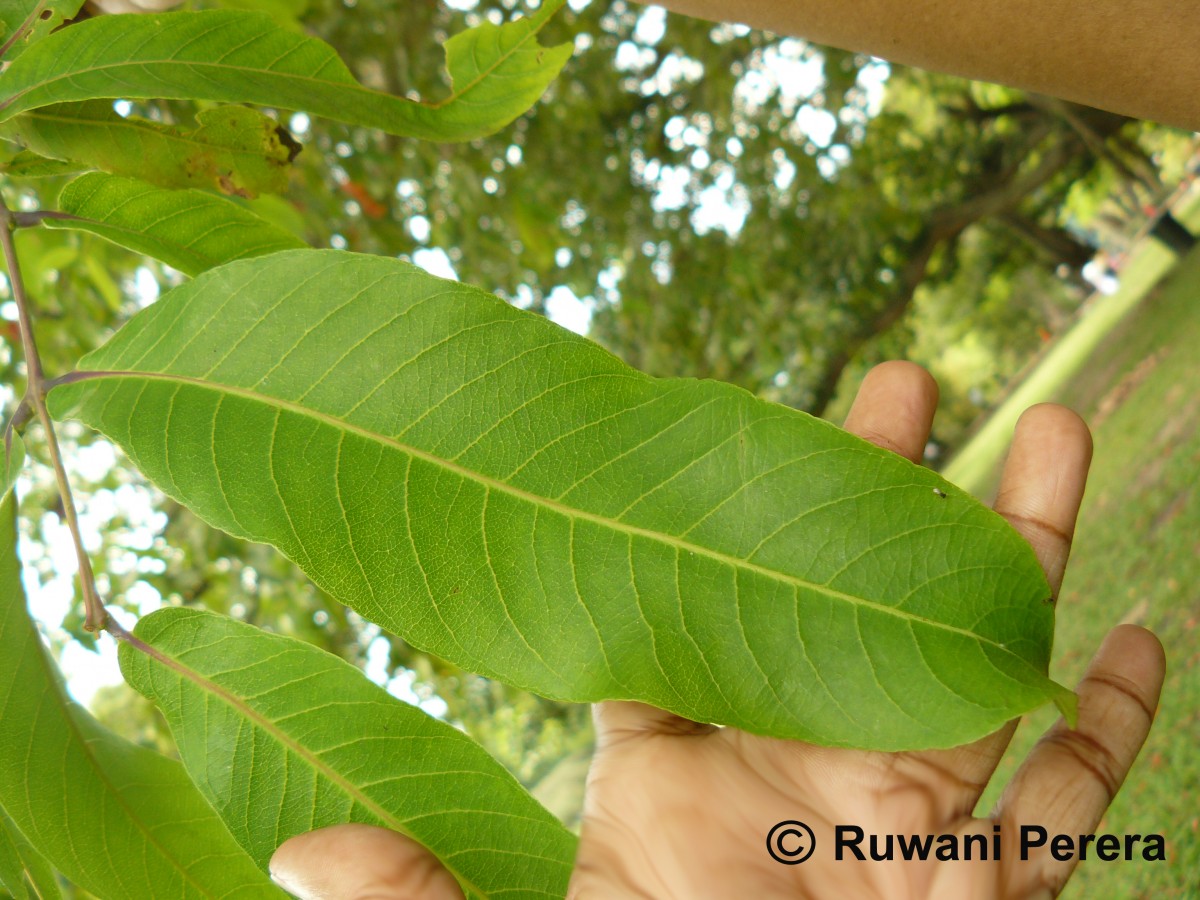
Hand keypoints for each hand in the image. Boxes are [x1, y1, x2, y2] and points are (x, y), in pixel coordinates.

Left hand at [268, 361, 1164, 899]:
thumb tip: (303, 852)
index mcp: (679, 778)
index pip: (691, 614)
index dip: (713, 522)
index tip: (737, 429)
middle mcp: (793, 774)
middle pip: (848, 600)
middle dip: (886, 490)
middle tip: (906, 378)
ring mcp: (896, 826)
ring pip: (974, 662)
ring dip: (1019, 551)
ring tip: (1051, 430)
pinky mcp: (980, 892)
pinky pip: (1067, 802)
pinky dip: (1108, 727)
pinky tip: (1140, 634)